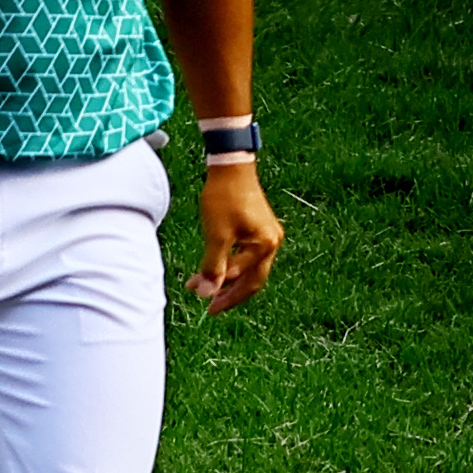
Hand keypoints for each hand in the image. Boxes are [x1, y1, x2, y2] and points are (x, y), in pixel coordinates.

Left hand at [190, 157, 283, 313]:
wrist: (231, 166)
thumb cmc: (225, 198)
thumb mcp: (217, 236)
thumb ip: (213, 267)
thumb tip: (206, 294)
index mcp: (265, 246)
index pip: (244, 280)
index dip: (222, 292)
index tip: (200, 298)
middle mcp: (272, 242)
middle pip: (253, 279)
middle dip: (230, 293)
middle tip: (211, 307)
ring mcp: (268, 234)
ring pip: (249, 267)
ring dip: (228, 278)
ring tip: (207, 285)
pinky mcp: (260, 227)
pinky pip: (248, 255)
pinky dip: (232, 264)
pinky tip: (217, 266)